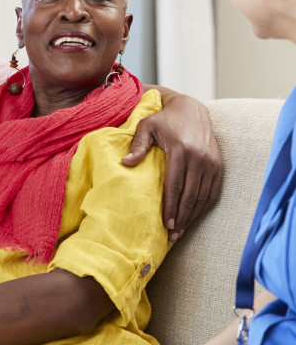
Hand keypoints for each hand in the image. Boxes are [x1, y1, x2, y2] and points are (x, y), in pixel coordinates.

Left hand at [123, 92, 220, 238]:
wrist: (192, 109)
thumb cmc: (164, 119)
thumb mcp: (146, 126)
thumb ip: (137, 145)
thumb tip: (125, 163)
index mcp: (180, 150)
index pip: (175, 185)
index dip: (171, 207)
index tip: (166, 224)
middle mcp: (199, 157)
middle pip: (190, 195)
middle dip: (181, 217)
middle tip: (172, 235)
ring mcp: (211, 162)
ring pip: (202, 196)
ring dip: (192, 216)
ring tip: (181, 230)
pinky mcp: (218, 164)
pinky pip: (212, 191)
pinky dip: (203, 206)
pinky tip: (193, 216)